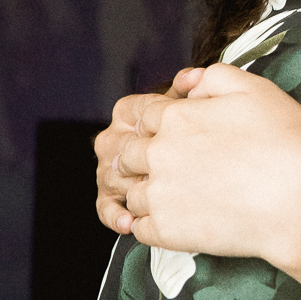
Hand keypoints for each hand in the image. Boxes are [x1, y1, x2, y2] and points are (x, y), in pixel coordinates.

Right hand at [94, 88, 180, 234]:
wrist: (189, 161)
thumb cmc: (190, 130)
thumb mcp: (191, 106)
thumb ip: (191, 89)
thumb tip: (195, 76)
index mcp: (128, 112)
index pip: (136, 111)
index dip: (159, 122)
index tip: (182, 133)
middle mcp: (113, 138)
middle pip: (120, 148)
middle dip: (144, 162)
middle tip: (171, 175)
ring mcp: (108, 168)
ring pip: (113, 178)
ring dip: (133, 191)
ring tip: (155, 203)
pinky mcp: (108, 195)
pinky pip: (106, 206)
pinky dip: (116, 216)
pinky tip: (130, 223)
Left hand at [120, 61, 300, 259]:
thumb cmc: (288, 143)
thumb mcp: (256, 90)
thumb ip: (215, 77)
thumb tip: (188, 82)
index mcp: (177, 116)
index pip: (140, 114)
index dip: (153, 122)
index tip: (168, 133)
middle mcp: (160, 153)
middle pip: (126, 153)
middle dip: (141, 157)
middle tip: (169, 166)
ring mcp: (160, 195)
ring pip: (130, 192)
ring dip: (146, 192)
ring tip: (176, 196)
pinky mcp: (167, 231)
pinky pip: (139, 228)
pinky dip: (149, 225)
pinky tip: (175, 221)